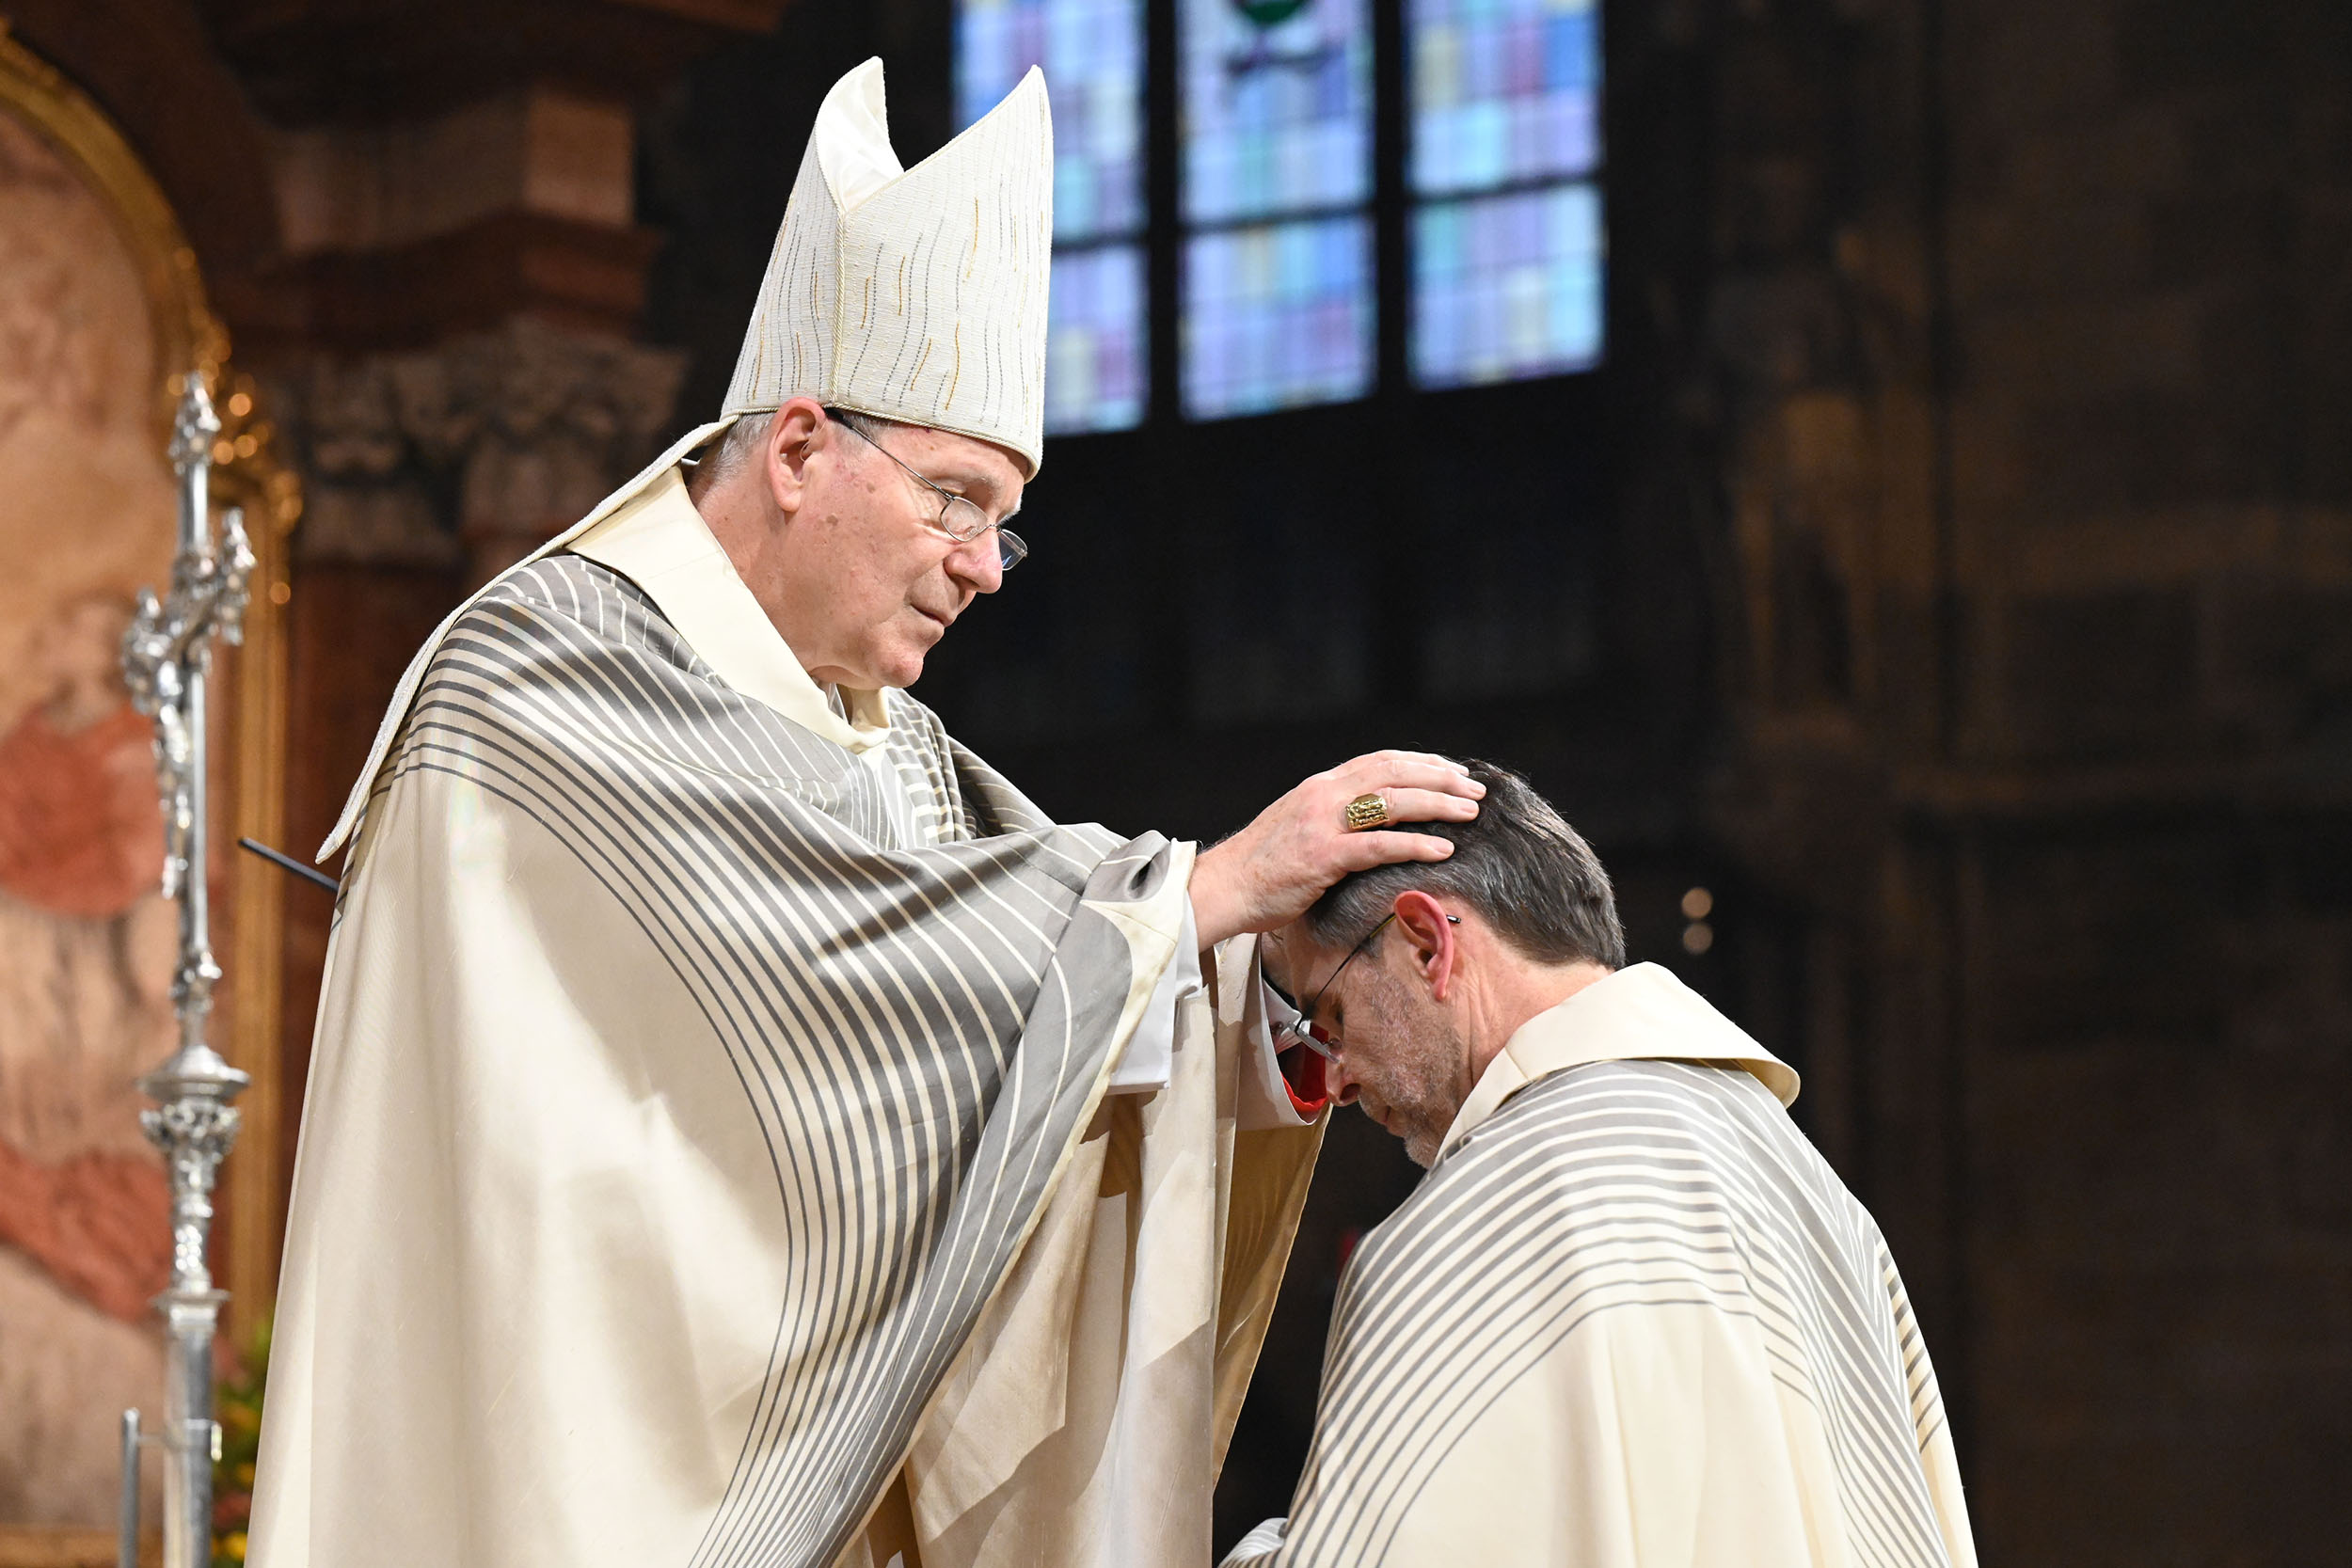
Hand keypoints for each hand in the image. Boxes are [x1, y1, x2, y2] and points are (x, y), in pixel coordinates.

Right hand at [1189, 751, 1482, 947]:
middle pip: (1393, 773)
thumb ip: (1333, 816)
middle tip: (1474, 791)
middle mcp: (1323, 795)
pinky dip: (1415, 844)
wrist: (1224, 887)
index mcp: (1320, 786)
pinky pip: (1378, 845)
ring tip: (1470, 813)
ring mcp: (1322, 824)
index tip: (1453, 772)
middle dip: (1440, 779)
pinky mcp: (1322, 857)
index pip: (1380, 761)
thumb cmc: (1263, 867)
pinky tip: (1443, 849)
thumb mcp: (1299, 826)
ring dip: (1437, 804)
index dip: (1422, 763)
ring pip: (1392, 801)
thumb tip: (1372, 820)